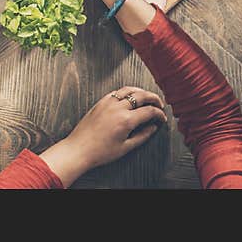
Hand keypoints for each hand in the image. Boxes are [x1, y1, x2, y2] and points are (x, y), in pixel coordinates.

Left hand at [41, 88, 166, 184]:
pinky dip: (126, 91)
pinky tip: (129, 97)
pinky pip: (116, 92)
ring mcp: (107, 103)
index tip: (162, 118)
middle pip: (141, 95)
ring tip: (147, 97)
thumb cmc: (100, 151)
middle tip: (159, 104)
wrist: (79, 149)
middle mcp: (116, 108)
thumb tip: (153, 127)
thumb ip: (143, 135)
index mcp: (125, 120)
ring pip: (128, 89)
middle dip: (154, 98)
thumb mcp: (126, 147)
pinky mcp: (99, 102)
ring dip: (141, 91)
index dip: (159, 114)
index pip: (149, 111)